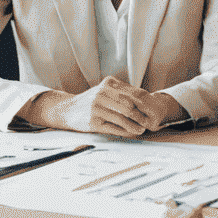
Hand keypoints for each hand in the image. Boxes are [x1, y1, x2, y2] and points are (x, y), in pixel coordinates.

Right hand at [21, 77, 186, 136]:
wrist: (66, 109)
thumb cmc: (90, 100)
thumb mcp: (104, 90)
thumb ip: (121, 92)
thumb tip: (143, 97)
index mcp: (108, 84)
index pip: (131, 93)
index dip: (143, 103)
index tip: (151, 110)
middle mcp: (102, 94)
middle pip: (128, 105)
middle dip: (140, 115)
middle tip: (149, 122)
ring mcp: (96, 107)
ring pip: (122, 117)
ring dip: (134, 125)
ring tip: (142, 129)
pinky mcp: (92, 122)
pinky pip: (113, 127)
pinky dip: (125, 131)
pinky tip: (131, 133)